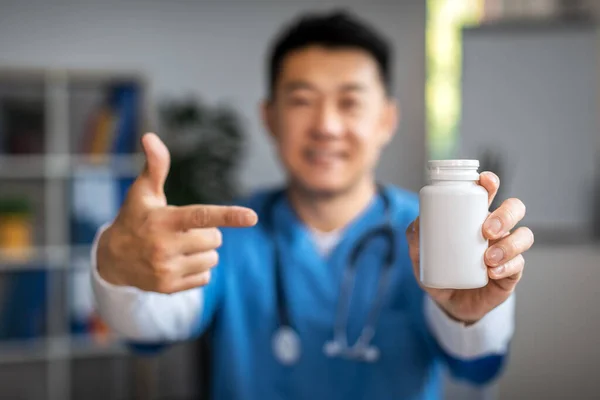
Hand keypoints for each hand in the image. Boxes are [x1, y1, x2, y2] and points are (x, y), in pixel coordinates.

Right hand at [96, 133, 257, 292]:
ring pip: (213, 258)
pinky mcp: (169, 287)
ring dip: (204, 252)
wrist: (112, 259)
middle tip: (185, 231)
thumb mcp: (143, 192)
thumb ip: (155, 166)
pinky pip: (205, 277)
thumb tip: (150, 136)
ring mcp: (166, 269)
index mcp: (163, 220)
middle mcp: (164, 246)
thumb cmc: (135, 218)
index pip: (202, 216)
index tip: (252, 217)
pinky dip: (198, 269)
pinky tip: (178, 263)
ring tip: (181, 247)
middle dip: (207, 233)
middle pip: (214, 238)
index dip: (229, 215)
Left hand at [406, 172, 533, 323]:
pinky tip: (492, 271)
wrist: (450, 304)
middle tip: (486, 230)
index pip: (488, 192)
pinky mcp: (512, 272)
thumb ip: (416, 239)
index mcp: (475, 217)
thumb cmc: (440, 271)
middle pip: (514, 208)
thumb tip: (417, 223)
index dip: (490, 182)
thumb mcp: (422, 256)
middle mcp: (496, 229)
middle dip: (505, 214)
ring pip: (523, 236)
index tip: (485, 181)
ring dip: (508, 244)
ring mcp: (507, 249)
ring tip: (488, 257)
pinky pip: (519, 264)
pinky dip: (507, 266)